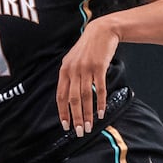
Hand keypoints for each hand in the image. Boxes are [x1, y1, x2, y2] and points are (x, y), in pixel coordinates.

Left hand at [58, 17, 119, 135]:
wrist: (102, 31)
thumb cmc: (87, 48)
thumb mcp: (73, 60)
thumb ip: (69, 76)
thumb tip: (67, 97)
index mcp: (64, 70)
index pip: (61, 96)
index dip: (63, 112)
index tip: (66, 125)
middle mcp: (73, 70)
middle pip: (73, 99)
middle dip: (76, 118)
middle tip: (79, 131)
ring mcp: (86, 68)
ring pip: (85, 96)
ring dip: (87, 114)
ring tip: (90, 126)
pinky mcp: (99, 67)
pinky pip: (99, 88)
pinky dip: (100, 102)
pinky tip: (101, 112)